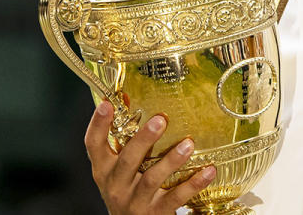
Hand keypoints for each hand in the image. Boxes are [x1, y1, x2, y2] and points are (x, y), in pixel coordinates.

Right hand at [85, 100, 215, 213]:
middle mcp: (116, 185)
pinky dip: (193, 184)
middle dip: (143, 139)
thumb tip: (127, 99)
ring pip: (151, 179)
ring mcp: (135, 201)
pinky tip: (208, 170)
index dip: (98, 124)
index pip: (93, 145)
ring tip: (188, 144)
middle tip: (160, 120)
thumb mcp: (118, 170)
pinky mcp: (155, 213)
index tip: (106, 103)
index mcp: (104, 170)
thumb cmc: (127, 191)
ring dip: (171, 161)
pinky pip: (176, 197)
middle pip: (126, 160)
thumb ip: (123, 142)